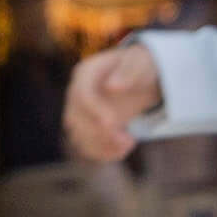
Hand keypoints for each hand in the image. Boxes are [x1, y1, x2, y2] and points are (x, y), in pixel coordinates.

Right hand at [63, 42, 161, 163]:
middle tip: (127, 139)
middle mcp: (77, 93)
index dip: (94, 111)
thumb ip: (129, 72)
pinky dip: (104, 153)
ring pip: (78, 136)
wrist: (141, 80)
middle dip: (100, 133)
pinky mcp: (89, 128)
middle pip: (75, 119)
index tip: (113, 123)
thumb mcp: (140, 63)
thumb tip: (112, 86)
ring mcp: (81, 112)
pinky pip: (88, 147)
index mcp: (86, 73)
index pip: (81, 95)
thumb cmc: (140, 67)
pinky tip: (124, 150)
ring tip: (129, 143)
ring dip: (102, 146)